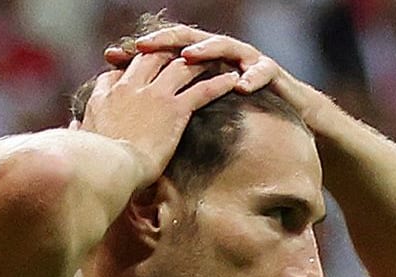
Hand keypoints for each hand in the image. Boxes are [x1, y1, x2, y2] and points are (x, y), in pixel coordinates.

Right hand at [72, 49, 249, 173]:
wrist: (108, 171)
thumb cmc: (90, 166)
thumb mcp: (77, 144)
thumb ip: (76, 131)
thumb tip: (70, 128)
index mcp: (103, 98)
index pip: (116, 74)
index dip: (127, 71)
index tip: (135, 75)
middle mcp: (128, 88)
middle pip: (150, 58)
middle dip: (166, 54)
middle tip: (180, 57)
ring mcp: (154, 96)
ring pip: (180, 66)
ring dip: (198, 62)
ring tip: (212, 62)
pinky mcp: (175, 109)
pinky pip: (202, 90)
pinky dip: (219, 84)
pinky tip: (232, 82)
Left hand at [97, 24, 330, 119]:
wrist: (284, 114)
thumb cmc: (232, 111)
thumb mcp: (192, 109)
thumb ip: (163, 106)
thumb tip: (120, 117)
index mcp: (196, 62)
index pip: (162, 51)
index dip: (138, 52)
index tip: (110, 55)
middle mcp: (219, 54)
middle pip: (188, 41)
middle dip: (165, 42)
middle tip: (142, 45)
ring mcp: (245, 60)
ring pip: (224, 47)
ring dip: (206, 50)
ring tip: (189, 57)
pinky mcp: (270, 72)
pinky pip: (261, 71)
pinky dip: (251, 77)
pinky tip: (240, 86)